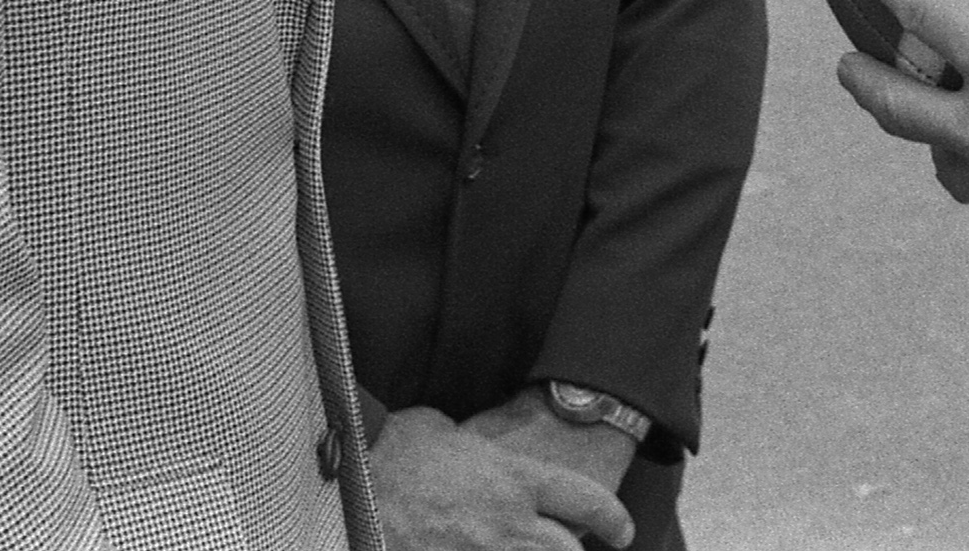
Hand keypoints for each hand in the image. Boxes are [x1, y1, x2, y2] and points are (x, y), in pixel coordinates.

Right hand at [366, 406, 632, 550]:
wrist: (347, 481)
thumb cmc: (391, 447)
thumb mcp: (444, 430)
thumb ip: (472, 445)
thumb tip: (468, 446)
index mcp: (513, 479)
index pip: (585, 500)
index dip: (612, 519)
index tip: (621, 532)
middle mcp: (507, 523)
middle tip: (572, 550)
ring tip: (524, 550)